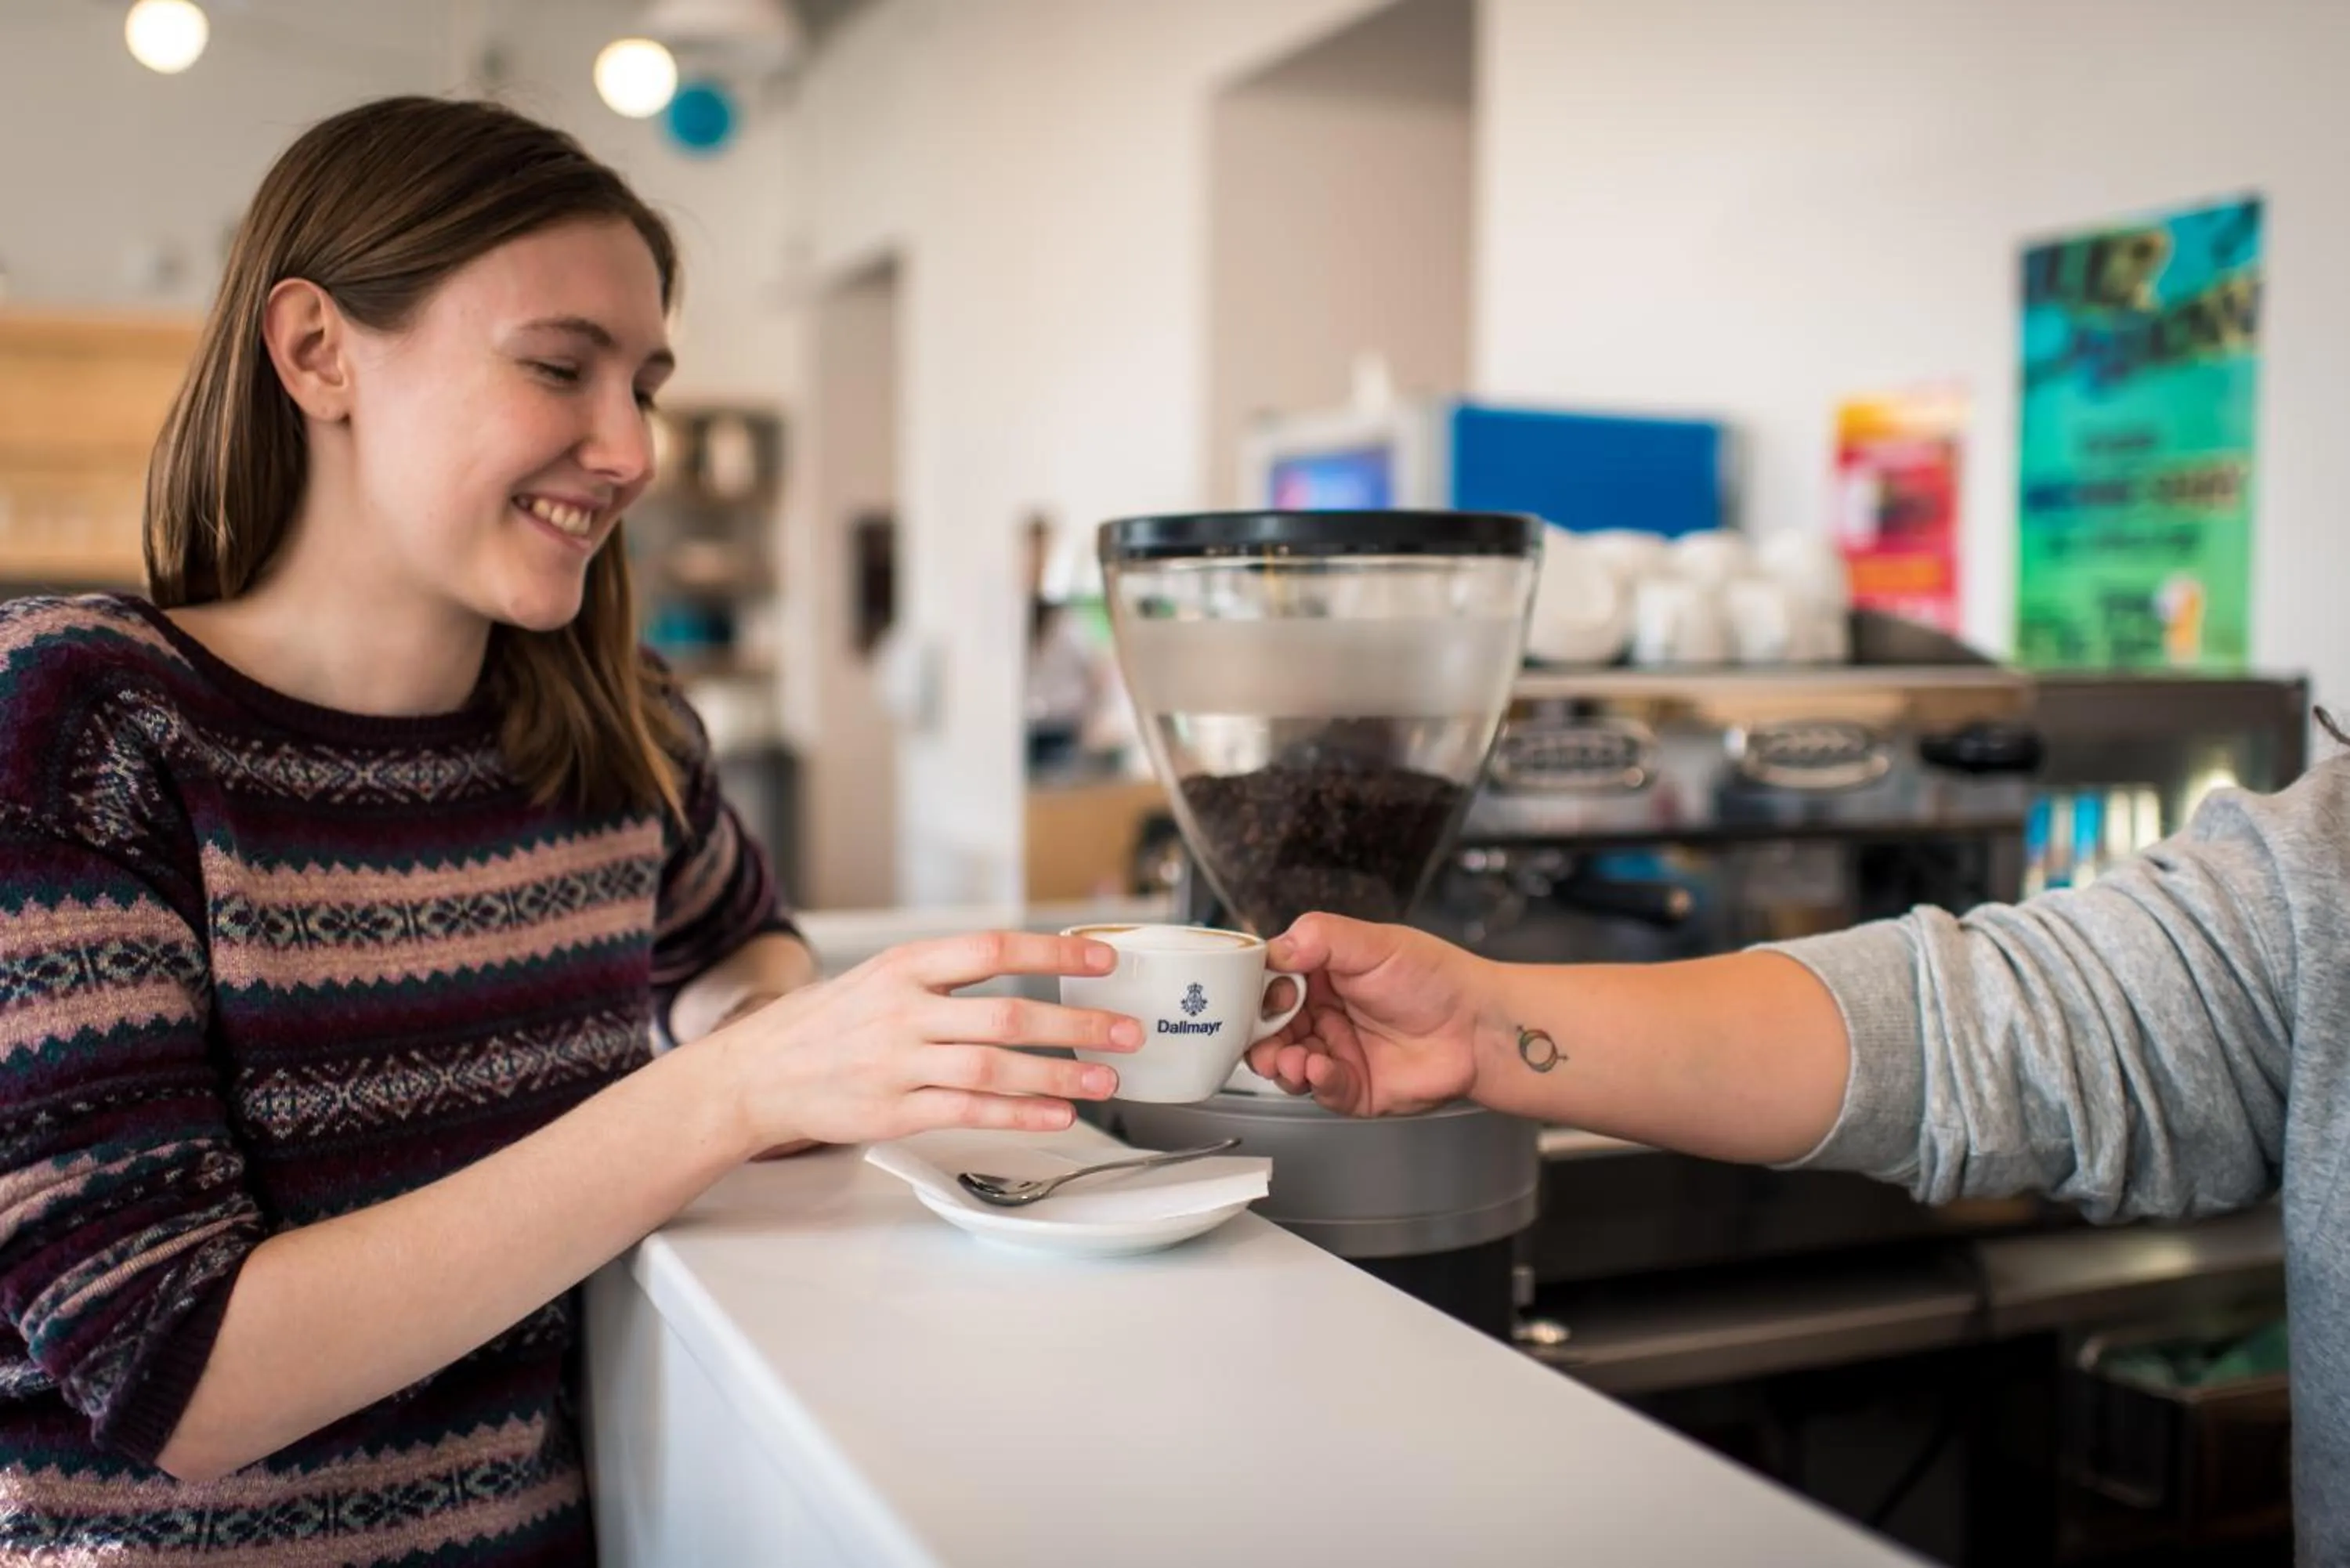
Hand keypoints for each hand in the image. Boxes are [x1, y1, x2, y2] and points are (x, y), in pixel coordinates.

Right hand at [716, 932, 1137, 1151]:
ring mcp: (898, 1064)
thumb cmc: (825, 1024)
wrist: (756, 1074)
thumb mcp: (879, 977)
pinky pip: (969, 1114)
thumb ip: (943, 975)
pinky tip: (1058, 1114)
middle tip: (1126, 1030)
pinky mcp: (894, 1112)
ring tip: (1106, 1079)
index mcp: (904, 966)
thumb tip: (1022, 968)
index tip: (1104, 957)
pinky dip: (1020, 1115)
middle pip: (1006, 1014)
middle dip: (1076, 1022)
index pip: (993, 948)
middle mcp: (903, 1011)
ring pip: (994, 1068)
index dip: (1054, 952)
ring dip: (1059, 1074)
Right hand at [1243, 914, 1489, 1117]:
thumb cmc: (1436, 979)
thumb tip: (1273, 949)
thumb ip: (1319, 939)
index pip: (1270, 983)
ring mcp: (1338, 1053)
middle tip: (1259, 1037)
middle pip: (1270, 1028)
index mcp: (1322, 975)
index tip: (1251, 994)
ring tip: (1287, 1059)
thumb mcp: (1373, 943)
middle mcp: (1324, 1014)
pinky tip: (1319, 1069)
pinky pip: (1320, 1091)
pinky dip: (1314, 1081)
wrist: (1479, 1027)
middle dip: (1258, 1036)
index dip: (1255, 991)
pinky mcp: (1354, 1088)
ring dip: (1279, 1063)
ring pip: (1287, 1063)